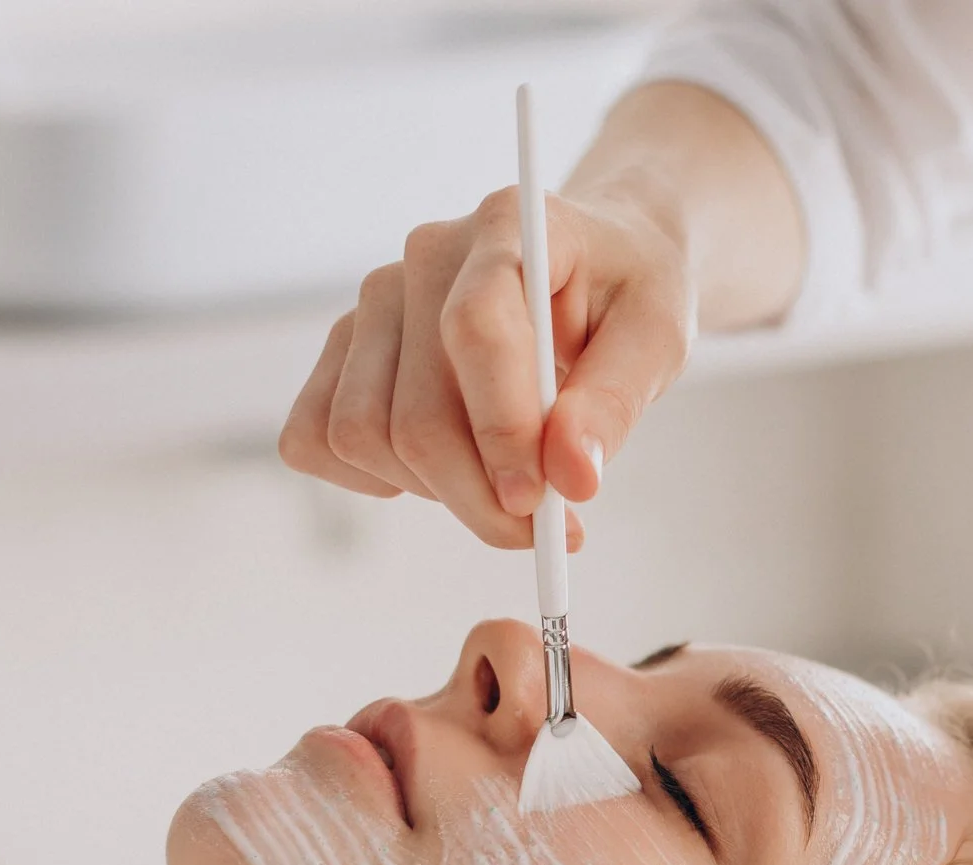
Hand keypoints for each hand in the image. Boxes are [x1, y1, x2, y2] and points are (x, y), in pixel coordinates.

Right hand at [278, 186, 694, 549]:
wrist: (593, 266)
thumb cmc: (625, 296)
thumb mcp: (657, 338)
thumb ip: (615, 402)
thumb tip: (572, 477)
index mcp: (507, 228)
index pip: (474, 329)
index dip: (501, 429)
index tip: (540, 500)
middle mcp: (425, 257)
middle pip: (416, 412)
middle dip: (480, 496)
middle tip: (544, 528)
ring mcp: (374, 302)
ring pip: (362, 435)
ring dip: (434, 491)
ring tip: (500, 479)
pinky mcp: (346, 347)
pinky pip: (315, 437)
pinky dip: (373, 478)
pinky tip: (437, 471)